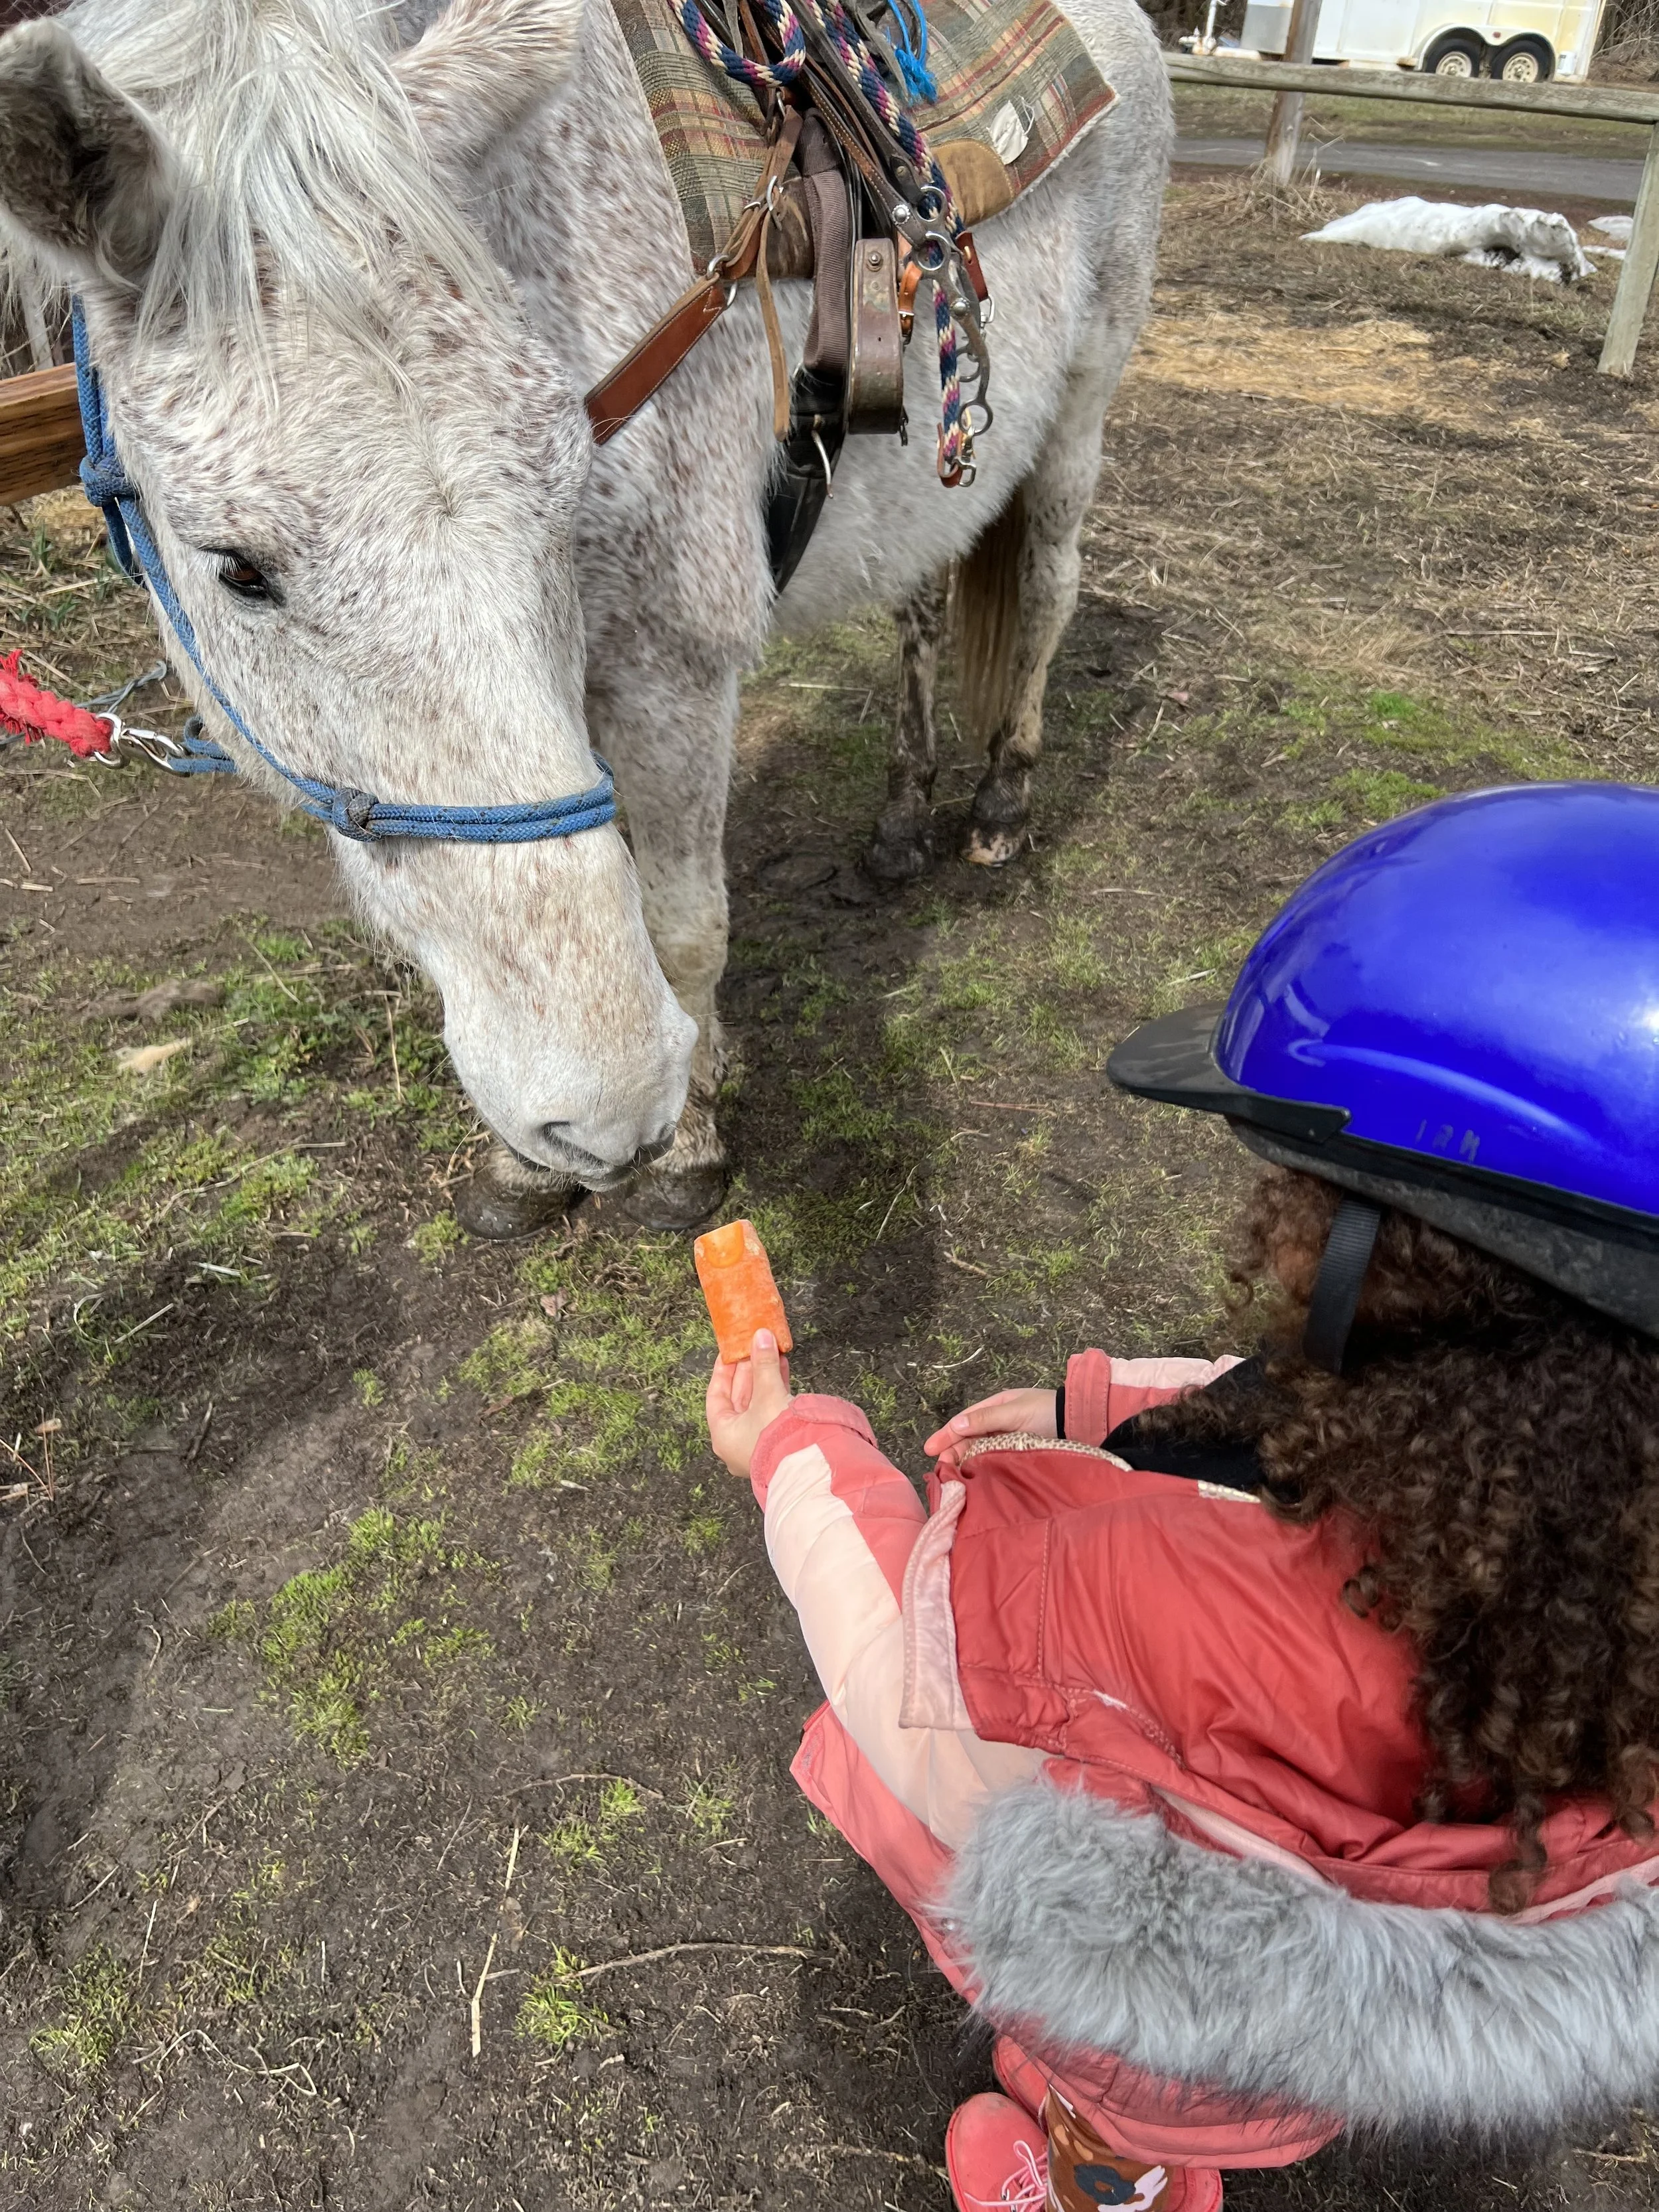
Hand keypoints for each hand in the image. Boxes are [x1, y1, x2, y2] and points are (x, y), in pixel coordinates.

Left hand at [706, 1329, 793, 1480]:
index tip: (730, 1351)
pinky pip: (772, 1410)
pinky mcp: (778, 1441)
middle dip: (749, 1370)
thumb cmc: (778, 1434)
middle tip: (755, 1346)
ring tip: (772, 1352)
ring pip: (758, 1403)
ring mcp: (758, 1443)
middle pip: (739, 1398)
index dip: (723, 1371)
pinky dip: (776, 1389)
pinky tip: (783, 1369)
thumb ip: (763, 1364)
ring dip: (765, 1377)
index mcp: (723, 1435)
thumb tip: (761, 1336)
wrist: (809, 1463)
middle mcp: (738, 1441)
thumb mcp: (767, 1393)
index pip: (716, 1396)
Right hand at [924, 1387, 1057, 1470]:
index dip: (946, 1435)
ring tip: (953, 1476)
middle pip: (969, 1438)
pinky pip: (994, 1461)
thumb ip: (986, 1420)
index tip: (929, 1450)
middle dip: (953, 1451)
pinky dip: (982, 1468)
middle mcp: (999, 1424)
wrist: (1081, 1423)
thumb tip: (956, 1425)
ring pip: (979, 1451)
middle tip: (941, 1468)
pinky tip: (974, 1478)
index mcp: (996, 1407)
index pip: (964, 1422)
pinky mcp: (1017, 1455)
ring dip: (965, 1461)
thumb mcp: (1015, 1412)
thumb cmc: (1048, 1413)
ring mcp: (1008, 1440)